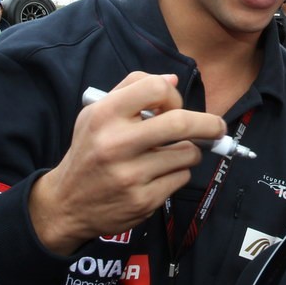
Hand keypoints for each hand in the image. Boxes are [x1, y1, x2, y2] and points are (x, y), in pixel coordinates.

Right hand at [28, 73, 226, 254]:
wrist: (67, 204)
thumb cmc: (89, 152)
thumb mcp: (96, 114)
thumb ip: (131, 90)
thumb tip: (172, 80)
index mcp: (104, 116)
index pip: (155, 88)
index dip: (173, 96)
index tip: (176, 105)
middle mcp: (116, 144)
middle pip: (181, 122)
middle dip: (209, 123)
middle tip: (218, 127)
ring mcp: (130, 175)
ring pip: (187, 153)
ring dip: (188, 152)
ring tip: (171, 154)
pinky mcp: (143, 200)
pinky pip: (181, 178)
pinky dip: (177, 173)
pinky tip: (158, 175)